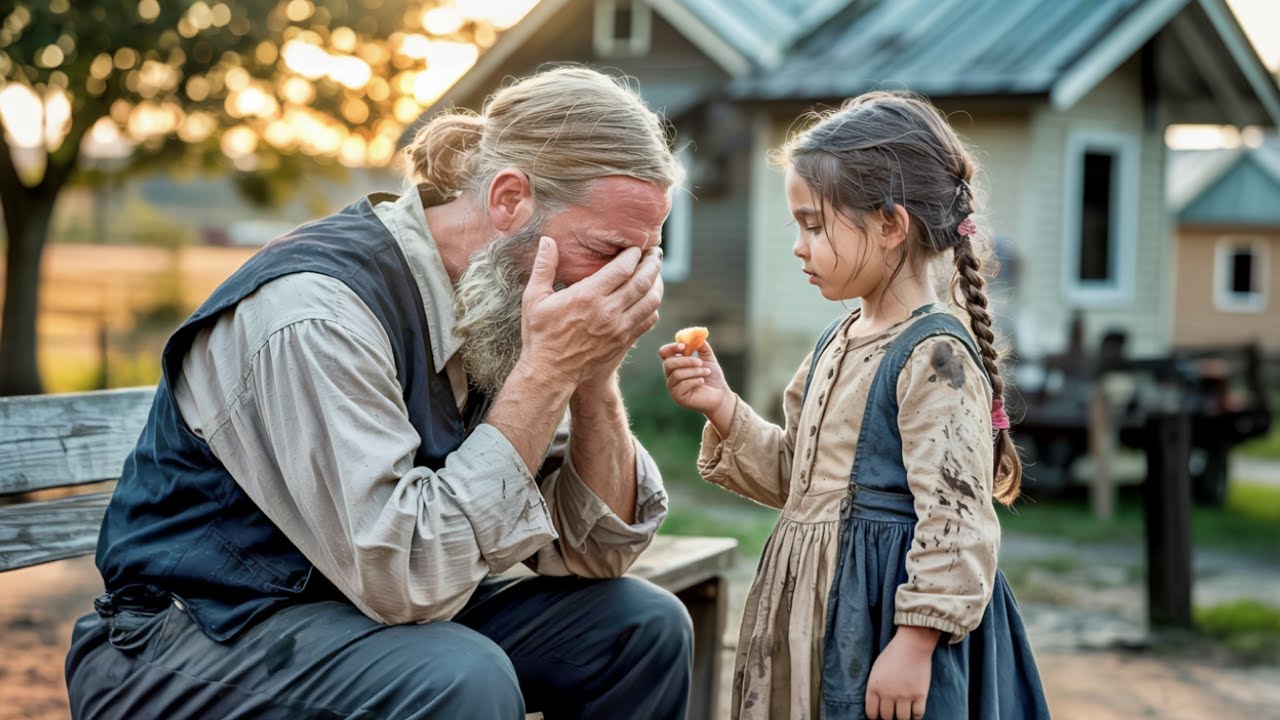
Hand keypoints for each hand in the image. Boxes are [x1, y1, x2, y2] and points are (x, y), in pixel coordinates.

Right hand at [520, 238, 662, 387]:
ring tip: (656, 272)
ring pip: (650, 301)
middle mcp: (607, 311)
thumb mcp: (534, 299)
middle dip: (652, 263)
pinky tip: (650, 298)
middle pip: (642, 281)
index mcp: (587, 296)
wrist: (550, 372)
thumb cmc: (540, 334)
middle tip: (656, 252)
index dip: (633, 254)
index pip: (622, 268)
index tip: (635, 247)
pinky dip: (653, 306)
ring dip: (657, 283)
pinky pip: (648, 320)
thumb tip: (547, 240)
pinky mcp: (623, 341)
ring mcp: (618, 328)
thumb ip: (543, 267)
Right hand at [659, 338, 732, 431]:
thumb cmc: (713, 377)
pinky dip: (694, 381)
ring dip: (694, 371)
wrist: (720, 395)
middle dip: (686, 361)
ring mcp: (673, 387)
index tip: (683, 346)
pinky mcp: (678, 397)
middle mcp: (671, 375)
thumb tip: (696, 333)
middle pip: (668, 363)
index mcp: (675, 364)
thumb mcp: (708, 358)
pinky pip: (681, 386)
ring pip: (677, 374)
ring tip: (707, 372)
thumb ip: (701, 346)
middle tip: (700, 362)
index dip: (671, 348)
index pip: (664, 353)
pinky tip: (702, 381)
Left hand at [865, 626, 938, 718]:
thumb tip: (876, 705)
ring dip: (902, 718)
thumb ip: (875, 687)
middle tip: (891, 714)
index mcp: (874, 687)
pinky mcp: (920, 694)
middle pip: (886, 717)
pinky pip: (918, 714)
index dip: (875, 717)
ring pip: (902, 719)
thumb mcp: (876, 670)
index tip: (878, 716)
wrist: (912, 644)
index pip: (871, 713)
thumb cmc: (892, 654)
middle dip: (888, 717)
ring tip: (902, 713)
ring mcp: (905, 695)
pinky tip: (913, 711)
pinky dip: (916, 716)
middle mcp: (888, 694)